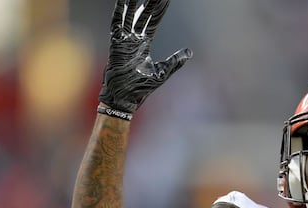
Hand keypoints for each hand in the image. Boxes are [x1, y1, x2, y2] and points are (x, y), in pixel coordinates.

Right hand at [98, 0, 191, 114]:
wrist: (125, 98)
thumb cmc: (141, 88)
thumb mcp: (163, 72)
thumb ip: (175, 61)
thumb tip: (190, 52)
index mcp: (143, 44)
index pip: (152, 21)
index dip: (158, 10)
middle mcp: (133, 39)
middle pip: (143, 15)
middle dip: (149, 2)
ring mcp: (125, 40)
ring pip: (130, 15)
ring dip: (134, 2)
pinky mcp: (117, 43)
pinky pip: (117, 23)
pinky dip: (120, 11)